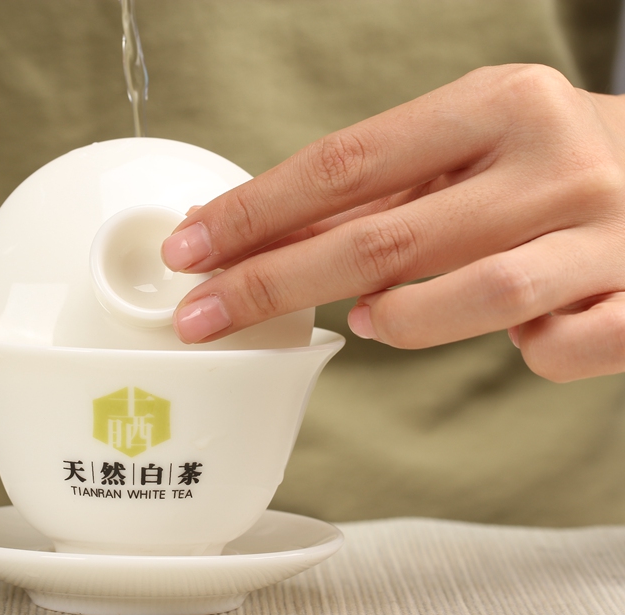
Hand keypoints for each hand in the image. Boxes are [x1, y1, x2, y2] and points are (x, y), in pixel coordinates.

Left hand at [161, 64, 624, 381]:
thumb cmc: (553, 160)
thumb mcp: (473, 143)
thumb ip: (384, 191)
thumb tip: (261, 236)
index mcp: (500, 104)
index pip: (345, 164)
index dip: (256, 212)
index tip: (189, 249)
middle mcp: (555, 162)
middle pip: (382, 239)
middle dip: (275, 284)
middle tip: (203, 315)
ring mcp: (608, 235)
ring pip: (475, 298)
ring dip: (399, 320)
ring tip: (370, 321)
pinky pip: (558, 349)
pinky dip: (524, 353)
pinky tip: (518, 336)